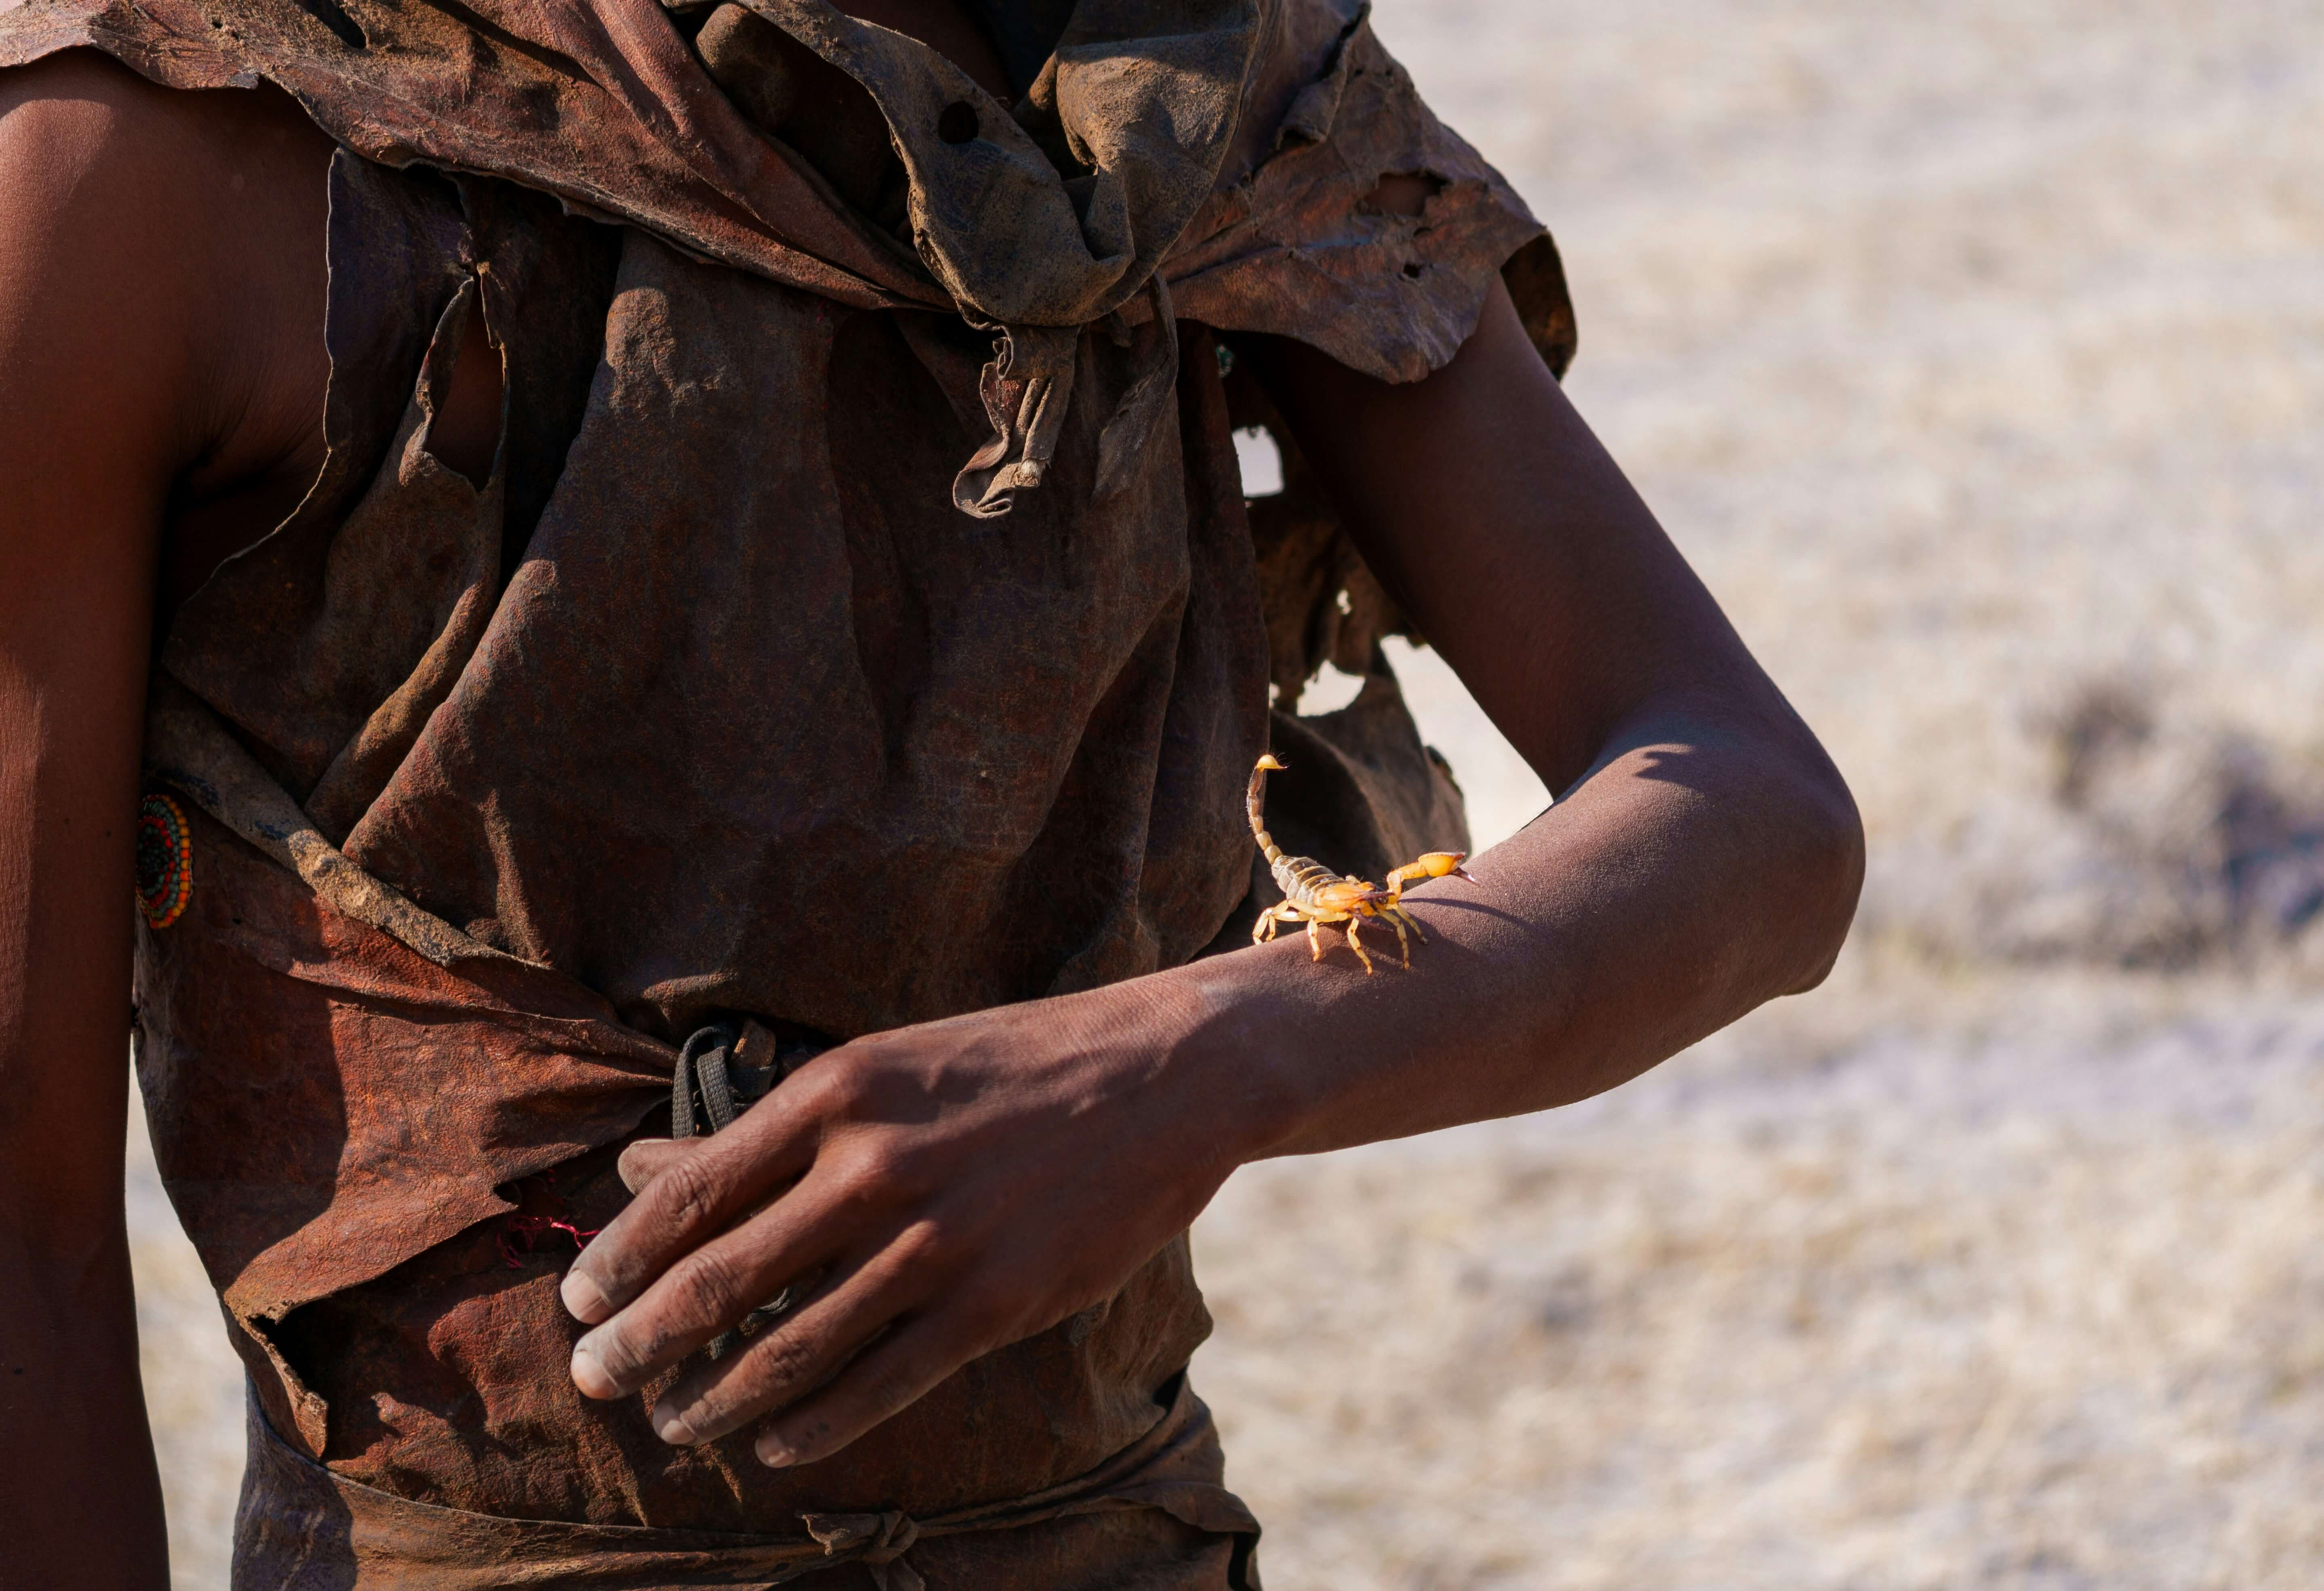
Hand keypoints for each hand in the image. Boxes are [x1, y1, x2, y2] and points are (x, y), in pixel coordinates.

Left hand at [558, 976, 1252, 1466]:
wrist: (1163, 1073)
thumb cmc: (1011, 1063)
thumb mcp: (888, 1062)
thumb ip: (778, 1128)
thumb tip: (646, 1172)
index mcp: (838, 1091)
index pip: (691, 1193)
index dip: (619, 1258)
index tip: (577, 1300)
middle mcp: (875, 1167)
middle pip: (719, 1281)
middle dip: (639, 1343)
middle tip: (595, 1379)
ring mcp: (938, 1241)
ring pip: (790, 1348)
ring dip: (713, 1399)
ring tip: (673, 1423)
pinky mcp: (997, 1302)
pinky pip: (880, 1383)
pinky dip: (812, 1425)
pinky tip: (774, 1443)